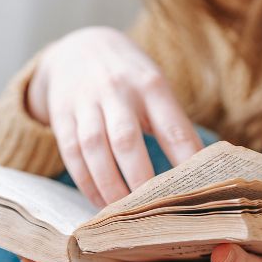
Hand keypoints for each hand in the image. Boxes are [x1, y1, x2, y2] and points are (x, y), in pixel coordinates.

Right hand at [27, 26, 202, 207]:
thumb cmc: (130, 78)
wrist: (79, 47)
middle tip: (153, 212)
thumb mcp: (155, 86)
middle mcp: (117, 91)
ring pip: (95, 149)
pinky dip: (86, 183)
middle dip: (140, 179)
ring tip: (123, 215)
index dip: (185, 160)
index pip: (172, 127)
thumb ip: (172, 123)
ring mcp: (86, 102)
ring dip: (109, 185)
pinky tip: (99, 203)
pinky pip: (71, 154)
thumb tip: (199, 173)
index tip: (197, 192)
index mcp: (151, 85)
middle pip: (127, 140)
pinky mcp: (62, 114)